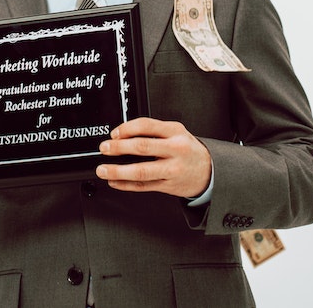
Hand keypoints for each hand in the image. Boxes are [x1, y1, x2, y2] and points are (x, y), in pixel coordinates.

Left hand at [96, 117, 211, 197]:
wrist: (208, 171)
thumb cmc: (187, 150)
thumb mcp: (176, 132)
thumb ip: (153, 131)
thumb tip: (122, 134)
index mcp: (175, 132)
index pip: (147, 126)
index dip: (127, 128)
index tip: (114, 134)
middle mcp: (174, 150)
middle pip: (142, 147)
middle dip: (119, 148)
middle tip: (104, 148)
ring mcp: (172, 169)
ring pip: (141, 171)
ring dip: (118, 171)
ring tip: (103, 170)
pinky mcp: (168, 186)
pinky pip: (144, 186)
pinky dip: (126, 184)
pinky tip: (115, 181)